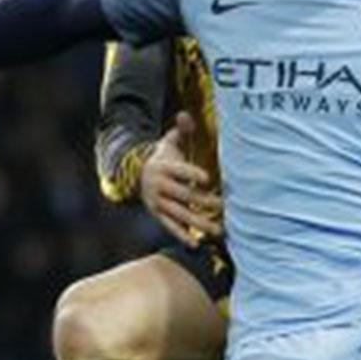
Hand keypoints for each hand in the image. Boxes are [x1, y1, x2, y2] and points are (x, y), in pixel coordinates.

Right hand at [140, 111, 222, 245]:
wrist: (137, 175)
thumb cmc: (163, 158)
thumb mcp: (169, 142)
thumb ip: (181, 131)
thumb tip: (185, 115)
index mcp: (164, 167)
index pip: (178, 170)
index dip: (191, 174)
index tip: (207, 179)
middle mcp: (159, 186)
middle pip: (183, 195)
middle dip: (203, 201)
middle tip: (223, 206)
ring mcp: (158, 202)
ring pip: (180, 214)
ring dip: (199, 222)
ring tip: (218, 230)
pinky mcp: (158, 215)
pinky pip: (170, 227)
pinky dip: (182, 235)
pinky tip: (195, 244)